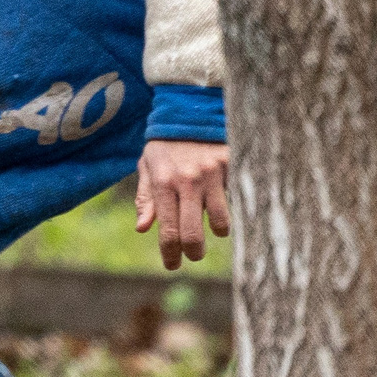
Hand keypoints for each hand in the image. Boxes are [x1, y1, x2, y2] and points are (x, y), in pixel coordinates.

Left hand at [135, 138, 229, 270]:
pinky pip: (234, 201)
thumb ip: (145, 198)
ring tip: (210, 227)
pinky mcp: (231, 168)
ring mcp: (212, 175)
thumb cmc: (165, 144)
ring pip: (220, 222)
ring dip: (216, 231)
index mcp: (163, 182)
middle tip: (192, 255)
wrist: (191, 111)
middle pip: (193, 234)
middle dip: (193, 253)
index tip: (172, 265)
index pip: (167, 230)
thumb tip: (142, 228)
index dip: (170, 254)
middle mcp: (188, 181)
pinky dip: (230, 209)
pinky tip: (223, 206)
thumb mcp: (148, 167)